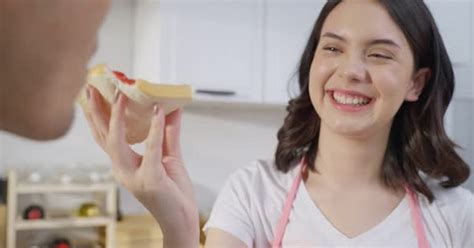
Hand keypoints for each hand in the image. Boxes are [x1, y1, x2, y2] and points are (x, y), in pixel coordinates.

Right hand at [83, 86, 198, 246]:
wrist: (182, 221)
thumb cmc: (174, 192)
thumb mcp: (170, 157)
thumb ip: (168, 133)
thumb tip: (170, 108)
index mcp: (125, 164)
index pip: (106, 136)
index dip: (99, 115)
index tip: (95, 93)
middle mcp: (123, 170)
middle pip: (103, 136)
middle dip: (96, 111)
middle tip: (91, 87)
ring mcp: (134, 176)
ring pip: (117, 141)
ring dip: (117, 116)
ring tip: (120, 94)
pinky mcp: (150, 179)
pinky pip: (151, 149)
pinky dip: (154, 129)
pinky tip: (157, 111)